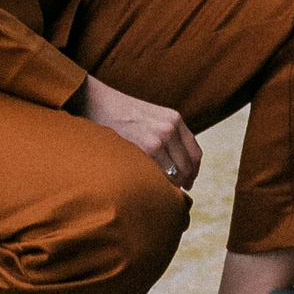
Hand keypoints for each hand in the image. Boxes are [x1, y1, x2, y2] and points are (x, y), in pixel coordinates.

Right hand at [70, 75, 201, 188]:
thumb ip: (167, 134)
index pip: (195, 152)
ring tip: (162, 191)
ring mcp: (159, 138)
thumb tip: (176, 163)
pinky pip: (160, 173)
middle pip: (187, 165)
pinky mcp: (147, 148)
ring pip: (175, 173)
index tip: (189, 180)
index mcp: (175, 119)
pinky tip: (151, 186)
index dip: (194, 170)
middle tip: (178, 192)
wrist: (98, 102)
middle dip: (184, 181)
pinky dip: (159, 183)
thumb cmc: (120, 113)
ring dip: (171, 185)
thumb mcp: (152, 117)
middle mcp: (171, 128)